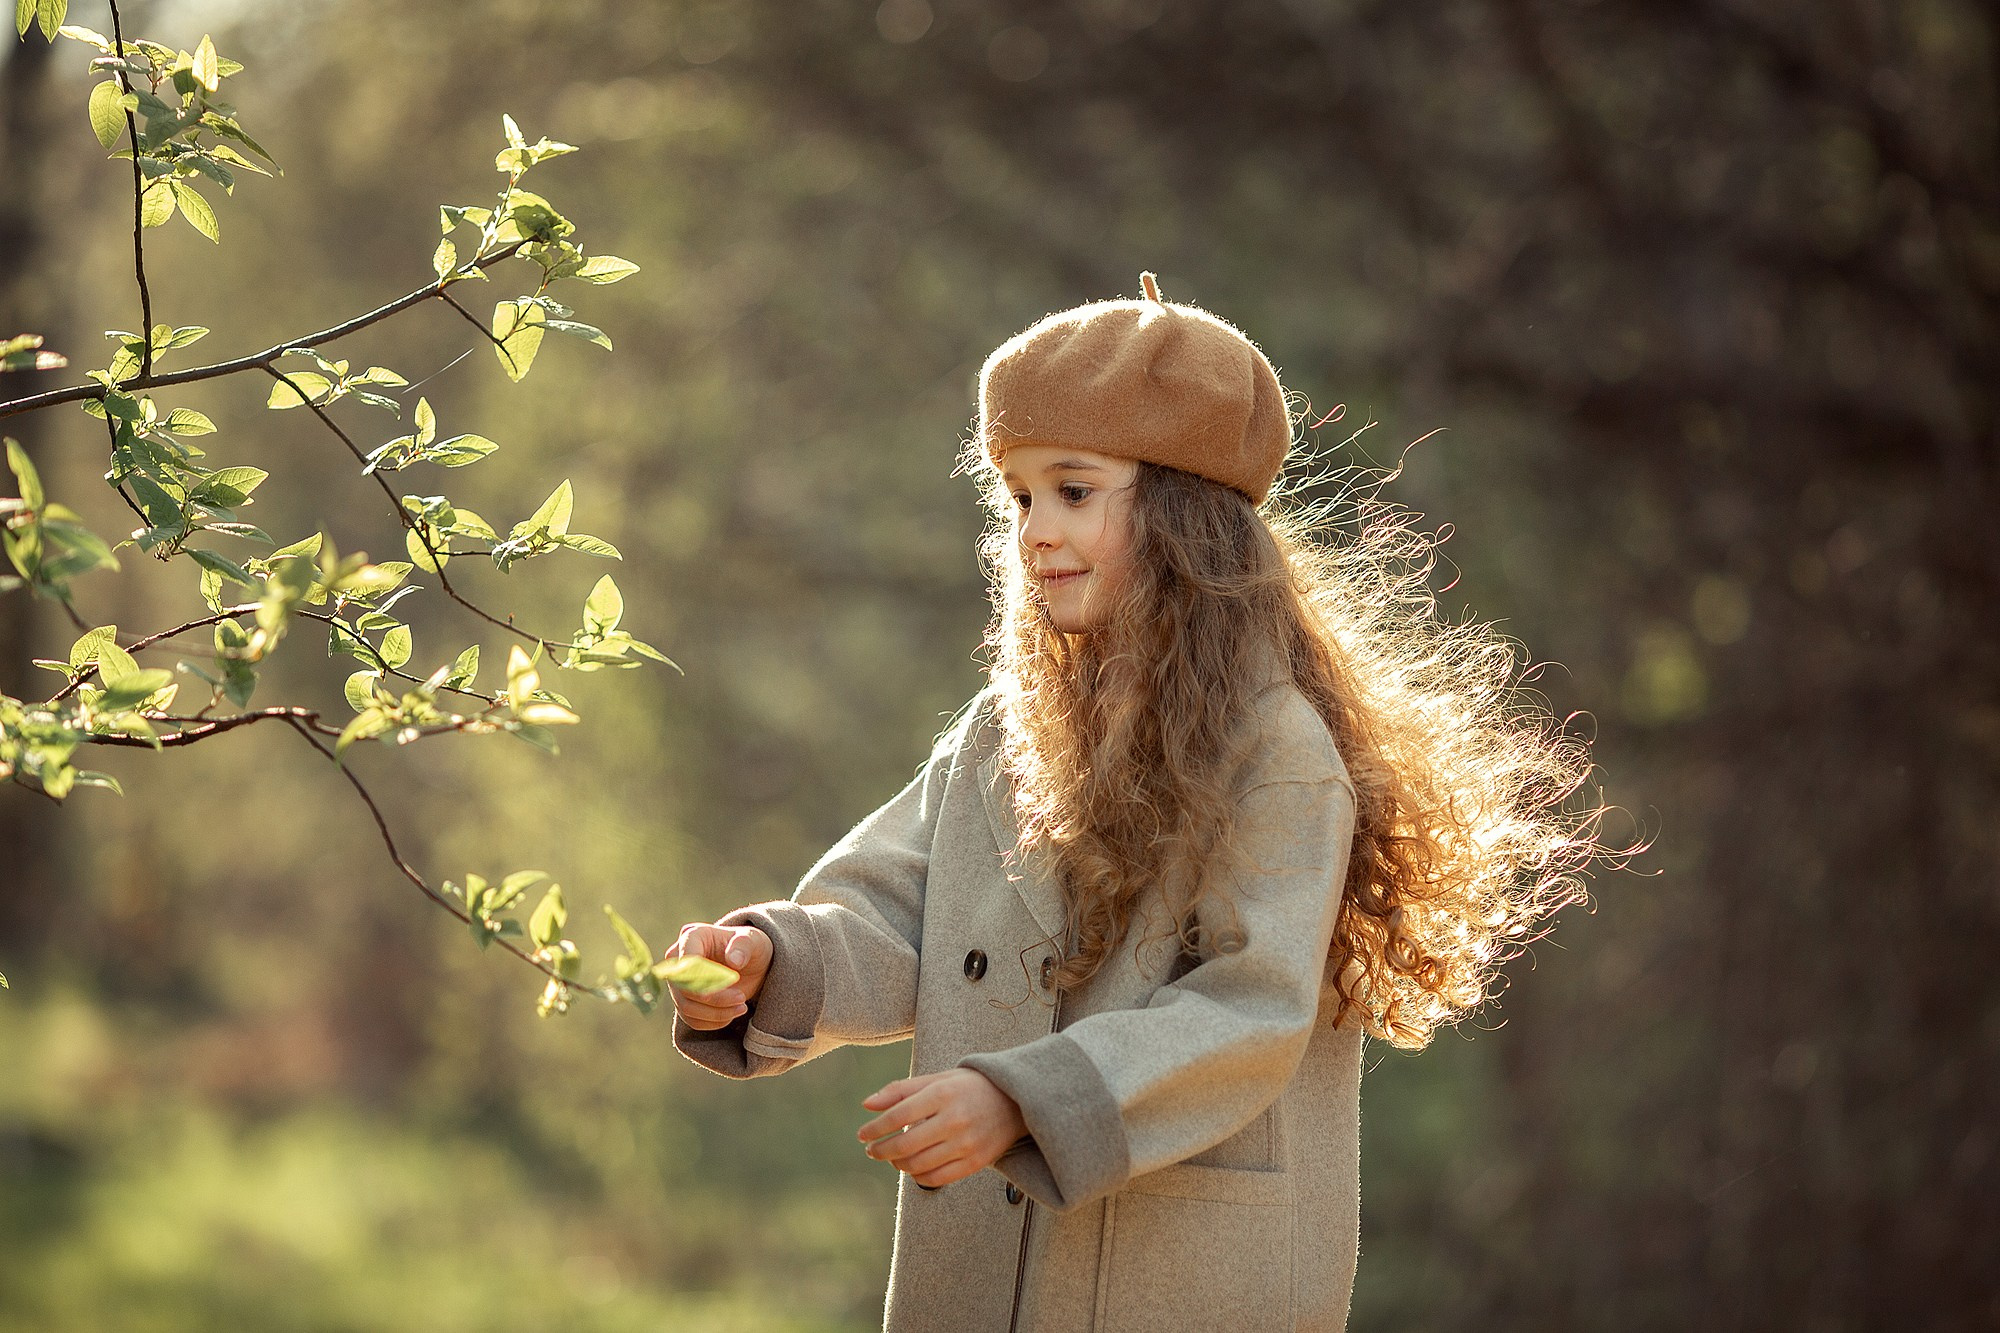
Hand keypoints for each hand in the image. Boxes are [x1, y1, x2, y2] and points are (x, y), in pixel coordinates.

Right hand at [665, 922, 771, 1029]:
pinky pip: (691, 1019)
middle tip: (741, 998)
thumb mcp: (754, 941)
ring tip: (741, 1008)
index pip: (687, 960)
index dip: (707, 976)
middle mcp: (678, 959)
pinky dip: (712, 1022)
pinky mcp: (684, 1001)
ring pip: (687, 1007)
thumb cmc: (751, 947)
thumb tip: (733, 960)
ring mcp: (678, 982)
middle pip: (684, 987)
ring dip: (716, 1013)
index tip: (734, 980)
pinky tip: (731, 1014)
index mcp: (692, 936)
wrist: (752, 965)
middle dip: (715, 998)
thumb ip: (744, 945)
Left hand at [858, 1068, 1027, 1188]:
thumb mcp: (937, 1079)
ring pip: (918, 1164)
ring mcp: (967, 1144)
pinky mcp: (976, 1162)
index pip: (897, 1115)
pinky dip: (918, 1177)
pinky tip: (913, 1167)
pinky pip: (937, 1178)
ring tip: (892, 1157)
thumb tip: (866, 1105)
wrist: (1015, 1101)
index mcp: (943, 1094)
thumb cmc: (969, 1087)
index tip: (862, 1134)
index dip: (875, 1128)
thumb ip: (901, 1090)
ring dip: (897, 1164)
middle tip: (872, 1150)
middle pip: (905, 1144)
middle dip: (881, 1150)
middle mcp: (955, 1120)